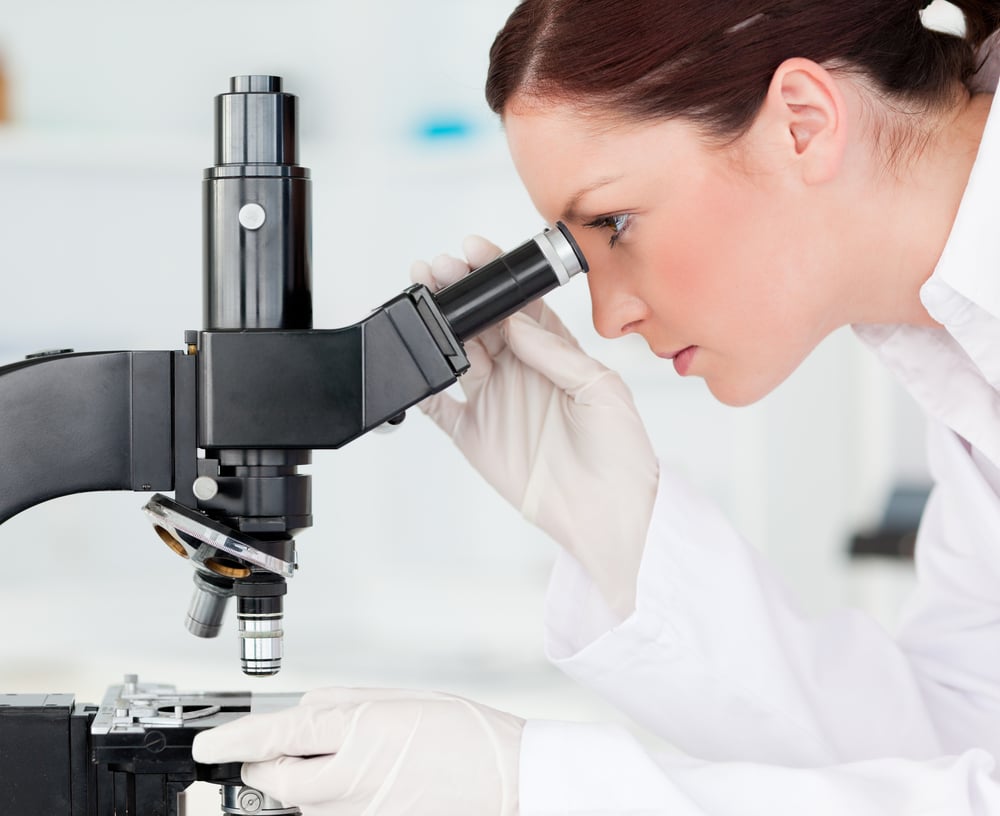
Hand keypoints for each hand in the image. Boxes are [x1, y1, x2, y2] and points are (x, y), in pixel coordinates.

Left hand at [191, 687, 522, 815]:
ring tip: (327, 761)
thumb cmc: (464, 734)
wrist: (508, 780)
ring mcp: (362, 812)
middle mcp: (354, 777)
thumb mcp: (400, 698)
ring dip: (297, 786)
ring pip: (302, 806)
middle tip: (260, 757)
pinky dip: (327, 803)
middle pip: (279, 783)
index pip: (280, 735)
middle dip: (261, 770)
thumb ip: (343, 703)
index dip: (236, 741)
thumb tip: (302, 711)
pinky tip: (353, 781)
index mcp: (361, 730)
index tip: (209, 746)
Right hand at [411, 236, 658, 617]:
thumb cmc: (621, 452)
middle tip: (437, 270)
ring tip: (422, 302)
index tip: (474, 253)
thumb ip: (558, 354)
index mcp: (555, 353)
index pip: (519, 304)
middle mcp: (521, 372)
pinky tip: (411, 362)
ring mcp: (495, 401)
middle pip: (481, 322)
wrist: (607, 514)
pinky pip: (439, 406)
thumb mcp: (602, 390)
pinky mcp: (474, 435)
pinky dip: (422, 386)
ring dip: (437, 327)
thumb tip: (518, 322)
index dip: (495, 277)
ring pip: (456, 353)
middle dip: (458, 292)